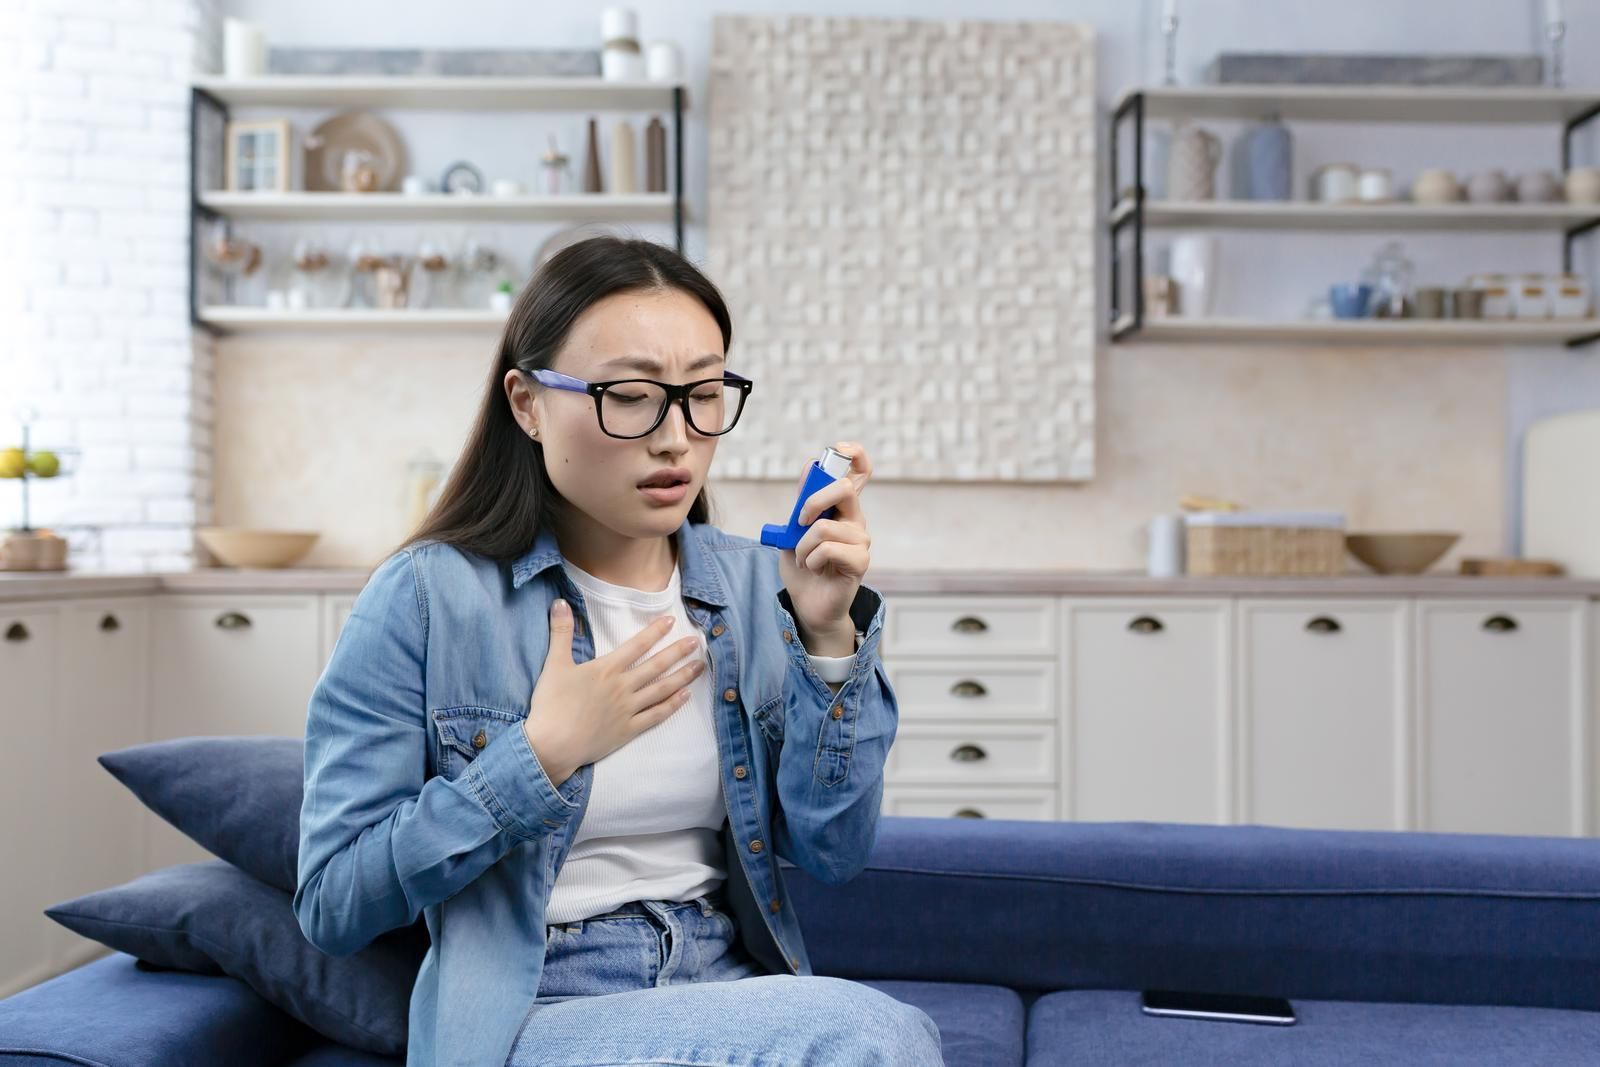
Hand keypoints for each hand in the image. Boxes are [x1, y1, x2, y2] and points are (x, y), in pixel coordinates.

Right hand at [522, 600, 704, 786]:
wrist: (552, 745)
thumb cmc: (551, 705)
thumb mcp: (554, 664)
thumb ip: (560, 632)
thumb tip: (560, 602)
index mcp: (606, 669)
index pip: (636, 645)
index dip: (654, 632)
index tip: (672, 620)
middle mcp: (623, 687)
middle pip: (656, 666)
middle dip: (678, 652)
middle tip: (696, 641)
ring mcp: (628, 710)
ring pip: (662, 690)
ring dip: (683, 676)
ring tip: (700, 666)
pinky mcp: (628, 730)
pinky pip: (656, 716)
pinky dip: (672, 705)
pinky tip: (685, 697)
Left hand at [777, 441, 872, 654]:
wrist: (808, 604)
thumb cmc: (803, 567)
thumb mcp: (793, 530)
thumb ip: (802, 502)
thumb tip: (811, 465)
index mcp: (842, 507)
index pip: (860, 471)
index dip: (854, 454)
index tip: (838, 450)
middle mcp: (856, 519)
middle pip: (844, 488)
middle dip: (812, 502)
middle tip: (798, 523)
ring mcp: (861, 540)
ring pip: (825, 527)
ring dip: (803, 546)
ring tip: (804, 559)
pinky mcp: (860, 562)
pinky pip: (829, 550)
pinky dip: (812, 559)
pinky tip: (815, 568)